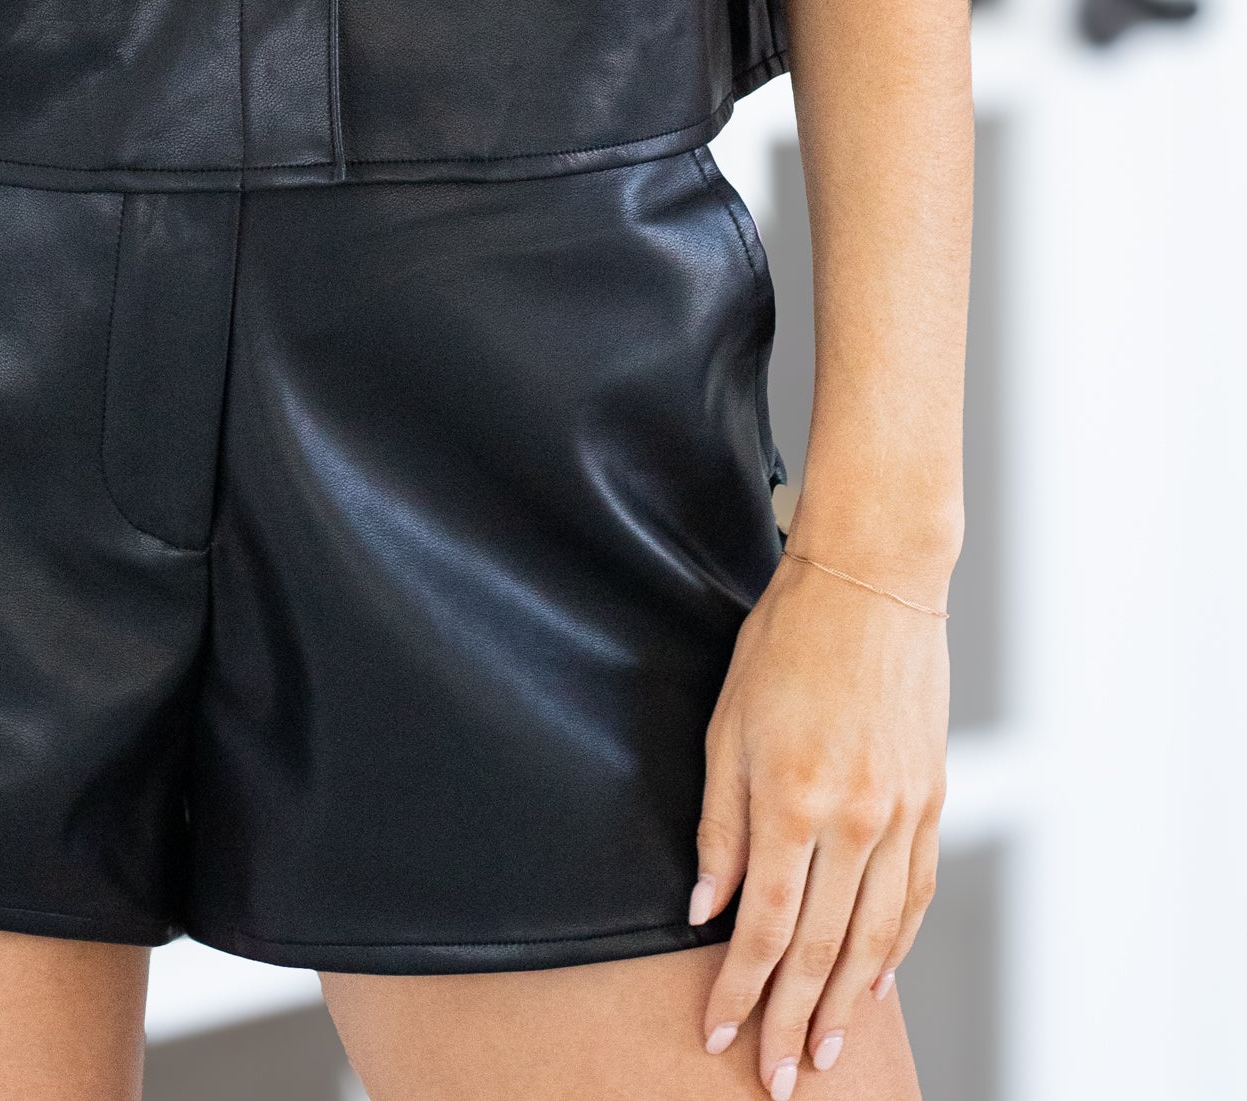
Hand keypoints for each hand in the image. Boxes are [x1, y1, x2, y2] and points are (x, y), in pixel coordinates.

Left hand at [691, 550, 948, 1096]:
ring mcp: (901, 816)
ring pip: (874, 940)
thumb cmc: (787, 641)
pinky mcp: (931, 803)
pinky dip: (894, 951)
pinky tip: (875, 983)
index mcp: (792, 799)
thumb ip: (718, 824)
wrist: (872, 584)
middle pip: (821, 951)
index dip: (738, 988)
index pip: (764, 926)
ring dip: (845, 1005)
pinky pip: (912, 898)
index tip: (718, 1031)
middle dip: (791, 1020)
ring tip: (822, 1052)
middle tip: (776, 1077)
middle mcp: (854, 820)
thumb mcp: (726, 724)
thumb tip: (706, 907)